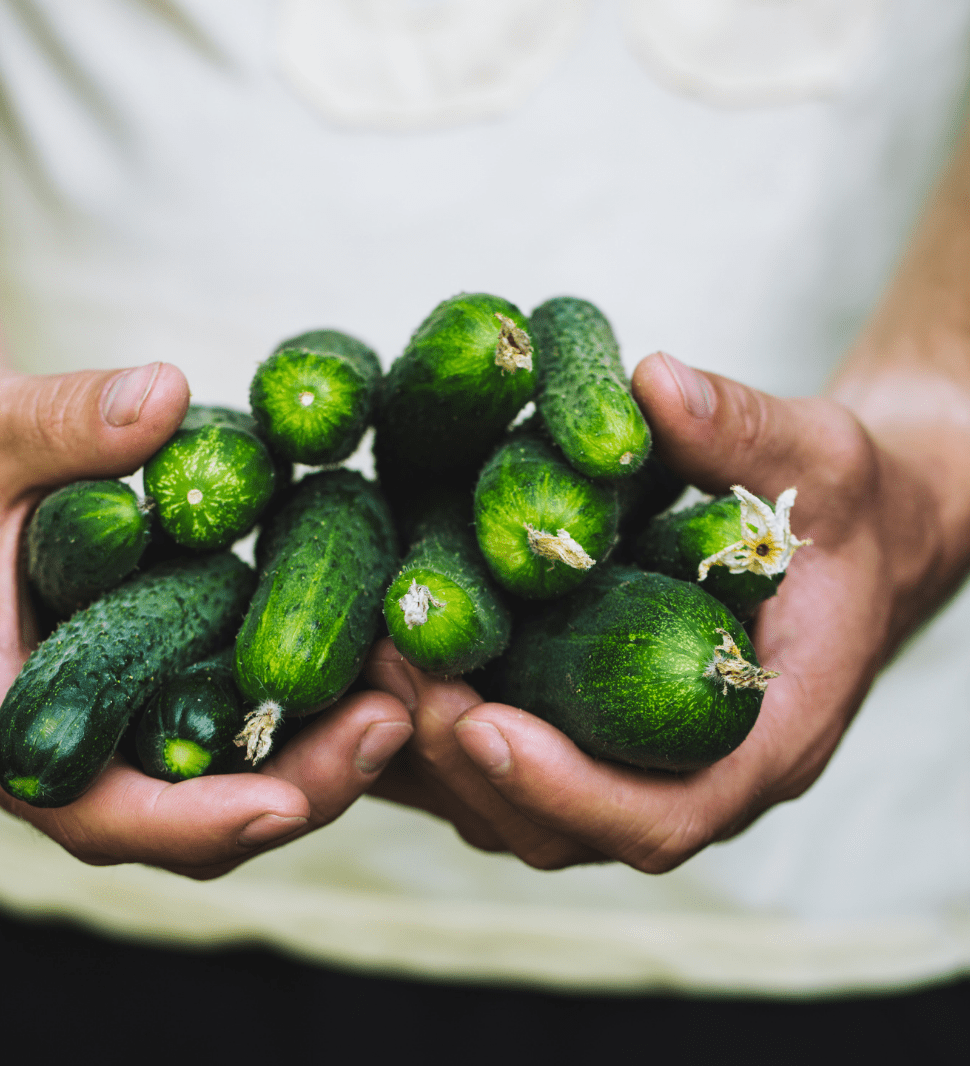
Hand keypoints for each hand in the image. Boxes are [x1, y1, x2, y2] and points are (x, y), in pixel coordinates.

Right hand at [0, 365, 411, 878]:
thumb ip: (57, 420)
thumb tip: (164, 397)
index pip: (86, 807)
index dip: (186, 821)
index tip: (283, 804)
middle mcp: (61, 744)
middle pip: (182, 820)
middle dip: (293, 791)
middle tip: (388, 723)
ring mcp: (115, 724)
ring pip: (221, 784)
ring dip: (317, 759)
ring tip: (401, 696)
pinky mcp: (157, 690)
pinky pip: (233, 726)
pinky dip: (302, 714)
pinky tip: (367, 664)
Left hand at [365, 351, 950, 871]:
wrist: (842, 544)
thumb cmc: (841, 514)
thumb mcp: (817, 459)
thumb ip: (743, 431)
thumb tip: (654, 382)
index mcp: (763, 737)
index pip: (665, 816)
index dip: (569, 789)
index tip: (481, 722)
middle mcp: (689, 771)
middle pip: (561, 829)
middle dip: (466, 761)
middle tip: (395, 665)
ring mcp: (631, 762)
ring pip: (511, 810)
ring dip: (428, 753)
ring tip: (368, 655)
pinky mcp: (588, 732)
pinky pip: (497, 766)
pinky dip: (429, 733)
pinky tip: (378, 662)